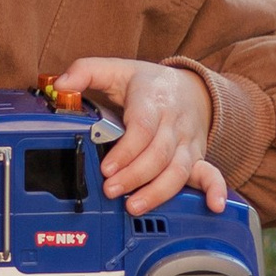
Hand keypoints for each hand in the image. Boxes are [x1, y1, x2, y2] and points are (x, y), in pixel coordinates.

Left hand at [56, 55, 227, 214]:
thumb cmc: (148, 83)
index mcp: (152, 100)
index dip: (126, 152)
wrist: (191, 87)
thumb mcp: (116, 69)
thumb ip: (85, 72)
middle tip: (111, 190)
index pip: (142, 128)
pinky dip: (215, 190)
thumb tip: (60, 85)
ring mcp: (188, 142)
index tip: (107, 168)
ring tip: (134, 206)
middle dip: (135, 176)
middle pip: (159, 154)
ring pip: (179, 170)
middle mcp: (174, 123)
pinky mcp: (198, 157)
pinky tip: (214, 206)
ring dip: (158, 192)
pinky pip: (212, 173)